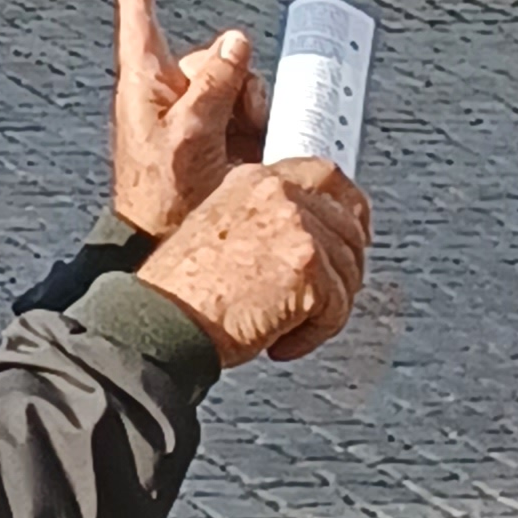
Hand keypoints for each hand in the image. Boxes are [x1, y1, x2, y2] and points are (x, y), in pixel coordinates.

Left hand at [110, 0, 267, 238]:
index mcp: (146, 85)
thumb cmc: (159, 195)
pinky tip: (257, 142)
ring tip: (246, 137)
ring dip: (251, 104)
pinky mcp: (218, 137)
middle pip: (213, 56)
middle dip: (235, 78)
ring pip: (237, 83)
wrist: (169, 239)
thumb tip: (235, 42)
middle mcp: (170, 94)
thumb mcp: (188, 134)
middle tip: (239, 114)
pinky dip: (258, 122)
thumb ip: (213, 86)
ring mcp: (196, 116)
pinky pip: (248, 112)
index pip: (140, 26)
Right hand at [133, 160, 369, 368]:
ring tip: (288, 326)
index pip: (326, 175)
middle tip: (326, 300)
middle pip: (349, 224)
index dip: (349, 208)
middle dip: (346, 268)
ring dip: (326, 309)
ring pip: (348, 270)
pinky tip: (282, 341)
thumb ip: (266, 218)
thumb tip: (312, 239)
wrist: (162, 316)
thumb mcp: (219, 226)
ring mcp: (296, 227)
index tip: (355, 234)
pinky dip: (315, 335)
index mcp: (256, 179)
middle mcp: (279, 194)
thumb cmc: (181, 289)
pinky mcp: (307, 268)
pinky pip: (338, 308)